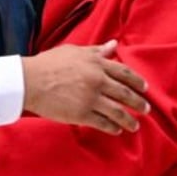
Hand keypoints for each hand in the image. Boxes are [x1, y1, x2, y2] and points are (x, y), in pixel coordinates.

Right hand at [21, 40, 148, 134]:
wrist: (30, 81)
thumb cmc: (49, 63)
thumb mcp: (74, 51)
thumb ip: (96, 50)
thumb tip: (113, 45)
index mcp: (96, 63)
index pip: (124, 72)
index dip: (137, 81)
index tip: (145, 88)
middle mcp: (98, 80)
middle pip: (125, 94)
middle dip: (138, 103)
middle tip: (146, 109)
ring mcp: (91, 99)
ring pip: (117, 112)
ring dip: (129, 120)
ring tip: (134, 125)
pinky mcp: (82, 114)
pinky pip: (103, 123)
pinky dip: (112, 128)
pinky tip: (116, 130)